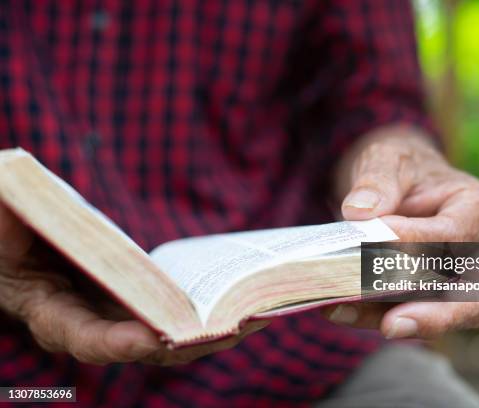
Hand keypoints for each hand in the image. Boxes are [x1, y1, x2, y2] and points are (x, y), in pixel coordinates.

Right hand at [0, 203, 264, 364]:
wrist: (19, 223)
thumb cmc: (9, 215)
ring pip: (171, 335)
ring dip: (215, 327)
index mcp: (48, 309)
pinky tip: (242, 293)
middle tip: (237, 323)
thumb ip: (20, 213)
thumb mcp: (7, 212)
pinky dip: (209, 307)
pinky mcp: (138, 297)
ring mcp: (117, 313)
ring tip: (258, 310)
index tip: (155, 335)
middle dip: (193, 339)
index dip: (119, 342)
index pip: (85, 338)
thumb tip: (22, 191)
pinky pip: (177, 310)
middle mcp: (88, 322)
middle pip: (146, 347)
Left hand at [325, 124, 478, 338]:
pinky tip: (336, 308)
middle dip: (432, 316)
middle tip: (392, 325)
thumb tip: (360, 212)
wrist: (396, 184)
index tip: (377, 237)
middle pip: (470, 299)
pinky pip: (404, 315)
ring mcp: (457, 282)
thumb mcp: (389, 159)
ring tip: (343, 309)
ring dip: (387, 318)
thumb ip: (378, 181)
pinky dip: (369, 316)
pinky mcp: (427, 298)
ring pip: (434, 316)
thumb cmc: (402, 168)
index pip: (456, 235)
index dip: (418, 241)